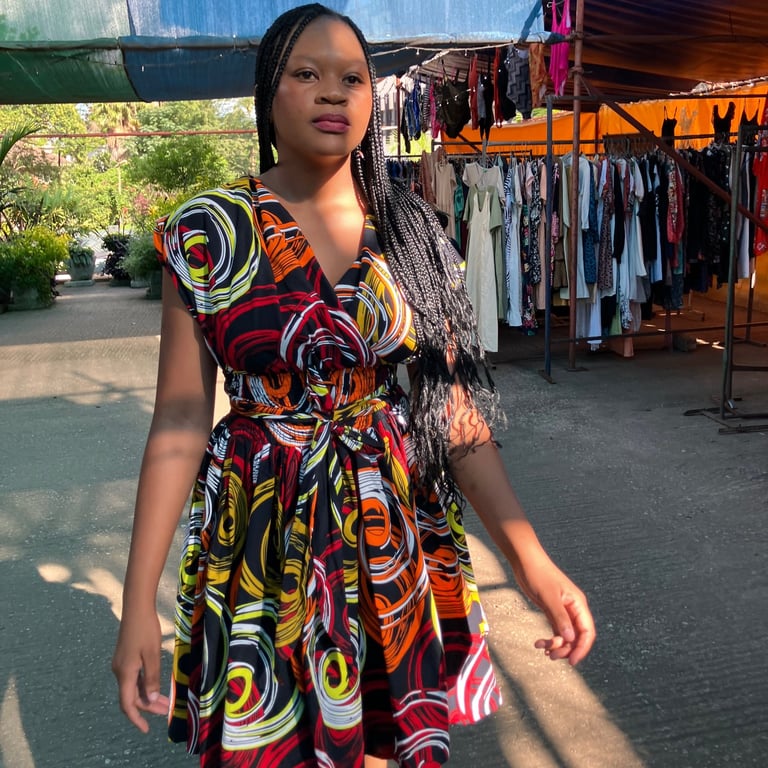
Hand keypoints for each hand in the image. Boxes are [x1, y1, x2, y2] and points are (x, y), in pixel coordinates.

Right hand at [111, 606, 169, 731]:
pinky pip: (134, 677)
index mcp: (125, 673)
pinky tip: (156, 685)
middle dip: (148, 706)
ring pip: (133, 687)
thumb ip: (151, 678)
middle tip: (167, 710)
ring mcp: (121, 664)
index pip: (128, 704)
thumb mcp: (152, 655)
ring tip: (165, 700)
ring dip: (148, 695)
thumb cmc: (146, 629)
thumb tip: (149, 701)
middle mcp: (120, 671)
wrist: (136, 608)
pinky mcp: (125, 657)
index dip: (136, 718)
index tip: (146, 729)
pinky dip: (144, 685)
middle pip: (132, 697)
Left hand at [512, 552, 594, 665]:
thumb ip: (560, 618)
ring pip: (566, 636)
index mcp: (578, 604)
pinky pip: (556, 631)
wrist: (525, 561)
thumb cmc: (538, 574)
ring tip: (543, 650)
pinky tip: (540, 644)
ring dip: (557, 646)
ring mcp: (563, 611)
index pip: (587, 632)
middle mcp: (573, 609)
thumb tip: (570, 639)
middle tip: (552, 656)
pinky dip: (550, 639)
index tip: (572, 661)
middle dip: (567, 649)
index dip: (582, 648)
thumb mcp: (549, 597)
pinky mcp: (553, 611)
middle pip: (577, 637)